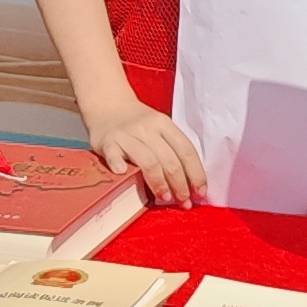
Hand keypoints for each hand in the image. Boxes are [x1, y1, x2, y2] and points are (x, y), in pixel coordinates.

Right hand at [82, 96, 207, 207]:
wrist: (107, 104)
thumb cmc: (137, 123)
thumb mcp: (158, 128)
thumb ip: (171, 149)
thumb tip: (191, 183)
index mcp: (163, 124)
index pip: (186, 150)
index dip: (196, 174)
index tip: (200, 193)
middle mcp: (147, 127)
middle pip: (169, 159)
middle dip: (180, 185)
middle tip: (183, 202)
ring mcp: (126, 134)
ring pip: (147, 160)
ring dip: (159, 182)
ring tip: (164, 198)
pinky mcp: (107, 141)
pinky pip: (113, 154)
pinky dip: (118, 164)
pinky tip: (123, 173)